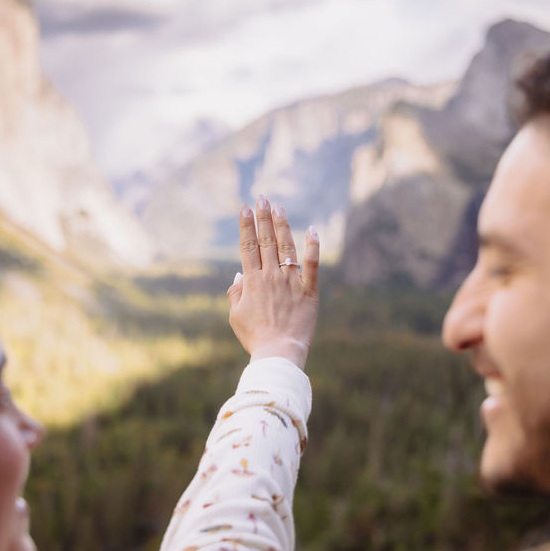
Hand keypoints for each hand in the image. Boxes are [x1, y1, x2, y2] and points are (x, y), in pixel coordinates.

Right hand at [226, 196, 319, 369]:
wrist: (279, 352)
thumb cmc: (255, 337)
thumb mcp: (236, 316)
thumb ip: (235, 293)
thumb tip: (239, 274)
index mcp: (252, 281)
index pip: (248, 246)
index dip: (246, 225)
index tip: (244, 207)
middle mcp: (271, 276)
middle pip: (266, 240)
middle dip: (263, 217)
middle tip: (261, 197)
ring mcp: (291, 282)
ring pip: (286, 247)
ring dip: (282, 225)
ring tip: (279, 207)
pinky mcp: (309, 290)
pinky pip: (313, 264)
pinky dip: (313, 246)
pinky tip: (312, 230)